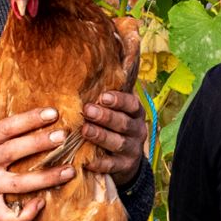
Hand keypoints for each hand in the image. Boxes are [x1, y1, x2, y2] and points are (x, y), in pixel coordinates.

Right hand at [0, 106, 76, 220]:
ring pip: (18, 184)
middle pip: (15, 151)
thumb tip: (2, 78)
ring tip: (69, 171)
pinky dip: (24, 213)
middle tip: (64, 137)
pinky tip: (42, 203)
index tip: (53, 113)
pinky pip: (7, 214)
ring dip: (46, 178)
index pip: (7, 127)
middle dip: (40, 144)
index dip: (30, 119)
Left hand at [81, 26, 148, 180]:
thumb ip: (105, 92)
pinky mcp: (124, 167)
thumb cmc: (112, 126)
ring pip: (117, 142)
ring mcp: (132, 149)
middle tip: (88, 110)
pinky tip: (85, 160)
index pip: (131, 103)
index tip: (103, 96)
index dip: (118, 100)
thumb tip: (98, 53)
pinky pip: (112, 165)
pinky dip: (99, 163)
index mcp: (135, 112)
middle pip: (123, 122)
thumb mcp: (114, 108)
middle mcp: (137, 129)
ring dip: (101, 136)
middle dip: (105, 116)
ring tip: (84, 131)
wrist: (126, 161)